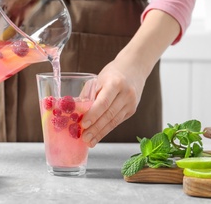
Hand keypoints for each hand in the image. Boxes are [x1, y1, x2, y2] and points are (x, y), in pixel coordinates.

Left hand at [80, 10, 180, 147]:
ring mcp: (131, 103)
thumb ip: (89, 94)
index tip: (83, 124)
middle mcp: (126, 94)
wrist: (134, 68)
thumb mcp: (99, 78)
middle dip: (95, 128)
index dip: (93, 114)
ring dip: (100, 133)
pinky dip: (106, 130)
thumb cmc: (113, 73)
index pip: (104, 102)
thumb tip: (76, 111)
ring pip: (114, 121)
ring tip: (89, 142)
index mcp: (115, 83)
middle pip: (109, 114)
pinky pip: (117, 122)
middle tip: (84, 138)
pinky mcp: (132, 110)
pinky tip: (98, 136)